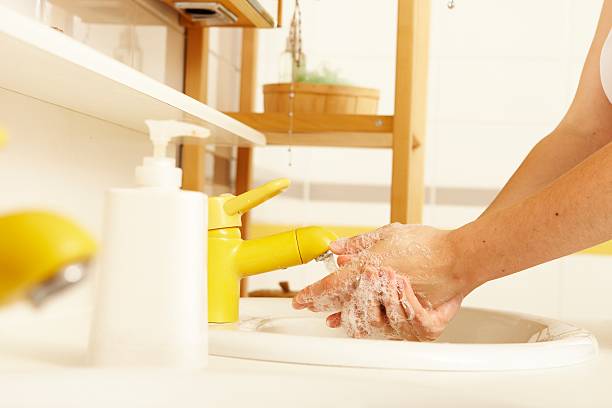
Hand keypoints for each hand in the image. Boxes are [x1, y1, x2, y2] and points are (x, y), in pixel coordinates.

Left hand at [293, 223, 471, 340]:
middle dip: (327, 308)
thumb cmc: (430, 244)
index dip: (312, 295)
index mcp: (369, 268)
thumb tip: (336, 249)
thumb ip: (359, 243)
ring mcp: (394, 307)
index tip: (300, 300)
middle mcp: (378, 291)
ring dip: (348, 318)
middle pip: (343, 307)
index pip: (331, 286)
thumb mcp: (389, 234)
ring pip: (361, 319)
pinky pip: (384, 326)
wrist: (460, 259)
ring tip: (338, 319)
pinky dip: (372, 322)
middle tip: (315, 309)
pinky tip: (366, 322)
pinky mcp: (409, 320)